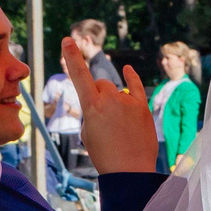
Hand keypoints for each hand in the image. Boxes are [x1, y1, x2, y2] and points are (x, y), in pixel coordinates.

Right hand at [66, 43, 156, 173]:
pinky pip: (136, 87)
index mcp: (92, 105)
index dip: (72, 57)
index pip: (79, 75)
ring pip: (117, 91)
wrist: (130, 171)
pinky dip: (132, 78)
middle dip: (98, 95)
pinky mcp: (143, 107)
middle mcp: (111, 98)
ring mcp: (128, 101)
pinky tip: (128, 70)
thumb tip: (102, 103)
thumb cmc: (105, 155)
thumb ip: (92, 112)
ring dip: (114, 101)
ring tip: (119, 127)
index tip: (68, 39)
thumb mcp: (88, 132)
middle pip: (100, 84)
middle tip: (102, 118)